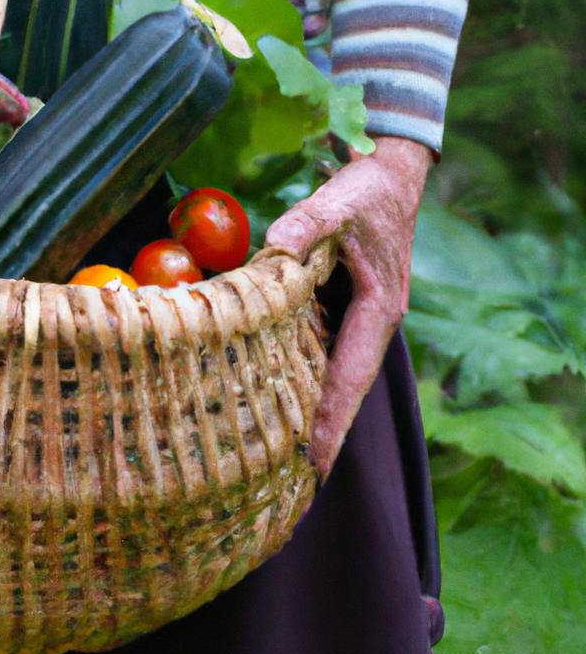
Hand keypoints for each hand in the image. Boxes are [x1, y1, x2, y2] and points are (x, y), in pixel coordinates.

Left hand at [265, 136, 431, 478]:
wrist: (388, 175)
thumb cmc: (368, 191)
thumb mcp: (338, 202)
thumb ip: (305, 224)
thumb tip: (273, 252)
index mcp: (379, 310)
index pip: (351, 376)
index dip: (331, 420)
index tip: (314, 463)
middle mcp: (371, 322)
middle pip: (340, 385)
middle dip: (318, 430)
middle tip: (286, 478)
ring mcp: (356, 316)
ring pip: (328, 368)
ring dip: (305, 403)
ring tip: (271, 447)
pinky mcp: (340, 304)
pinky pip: (317, 343)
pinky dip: (296, 367)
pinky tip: (266, 385)